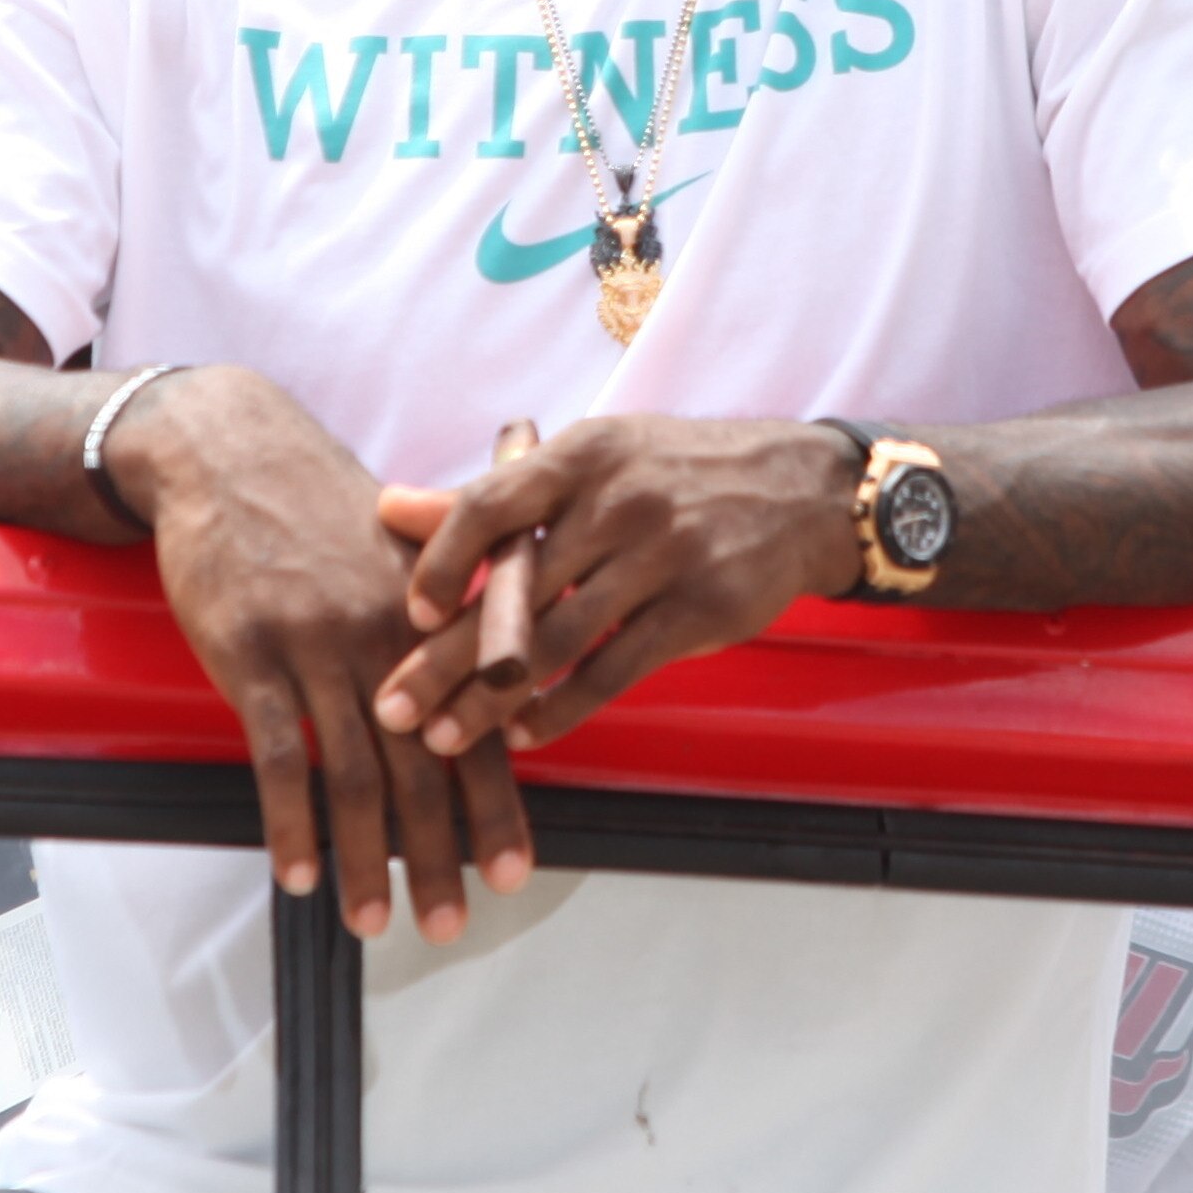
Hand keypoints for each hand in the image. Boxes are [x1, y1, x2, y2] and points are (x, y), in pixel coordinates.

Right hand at [111, 367, 529, 941]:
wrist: (230, 452)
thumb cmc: (322, 507)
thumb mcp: (407, 546)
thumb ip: (455, 612)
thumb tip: (498, 677)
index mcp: (432, 618)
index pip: (477, 727)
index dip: (495, 806)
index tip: (511, 873)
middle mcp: (386, 637)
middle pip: (423, 766)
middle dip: (440, 854)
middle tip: (451, 922)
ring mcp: (317, 646)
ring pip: (353, 772)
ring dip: (365, 858)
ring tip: (374, 921)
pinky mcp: (250, 653)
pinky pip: (276, 755)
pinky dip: (289, 822)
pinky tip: (297, 874)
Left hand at [374, 418, 865, 759]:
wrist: (804, 491)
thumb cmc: (678, 476)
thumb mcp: (591, 464)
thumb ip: (492, 497)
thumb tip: (388, 507)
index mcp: (583, 456)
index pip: (490, 504)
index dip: (440, 562)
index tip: (409, 614)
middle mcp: (620, 500)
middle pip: (512, 591)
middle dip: (445, 659)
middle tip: (394, 710)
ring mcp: (664, 555)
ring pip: (556, 640)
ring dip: (492, 699)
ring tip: (447, 737)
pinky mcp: (701, 608)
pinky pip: (613, 669)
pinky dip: (562, 707)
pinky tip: (526, 733)